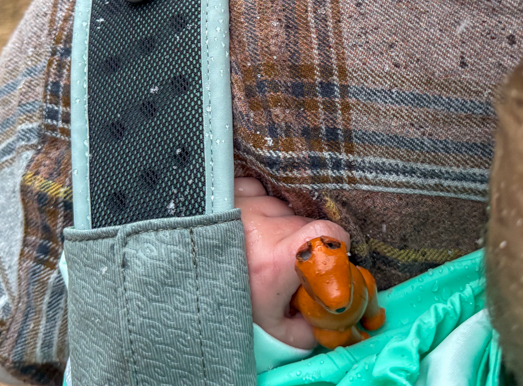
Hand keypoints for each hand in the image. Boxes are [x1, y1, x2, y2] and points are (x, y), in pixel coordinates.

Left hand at [235, 177, 349, 349]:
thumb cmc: (228, 309)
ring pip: (282, 208)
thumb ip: (312, 328)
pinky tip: (246, 227)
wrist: (183, 285)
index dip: (337, 243)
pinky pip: (260, 191)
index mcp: (276, 259)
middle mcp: (261, 226)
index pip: (330, 232)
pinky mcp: (230, 192)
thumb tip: (339, 315)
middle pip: (305, 224)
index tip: (328, 257)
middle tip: (281, 267)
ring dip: (277, 225)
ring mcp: (244, 203)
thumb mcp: (275, 332)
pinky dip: (259, 206)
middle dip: (302, 244)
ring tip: (256, 249)